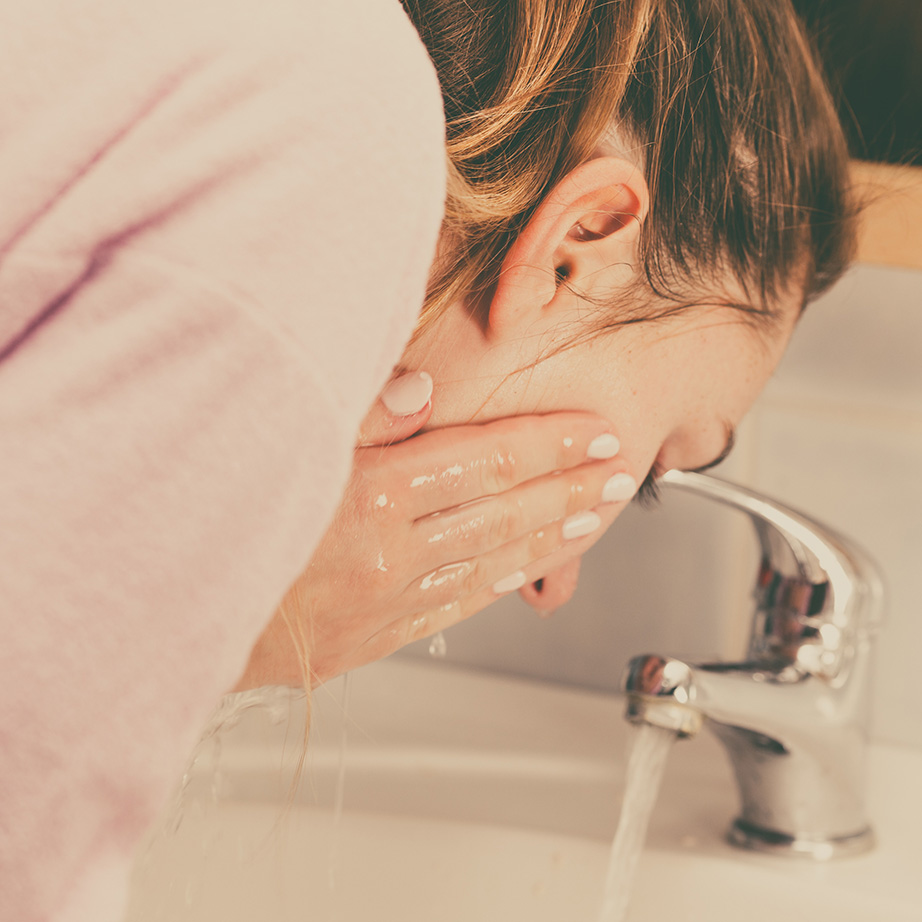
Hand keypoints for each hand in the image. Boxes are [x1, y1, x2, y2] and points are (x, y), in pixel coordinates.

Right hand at [234, 374, 637, 689]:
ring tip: (594, 514)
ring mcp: (383, 601)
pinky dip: (497, 583)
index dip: (547, 443)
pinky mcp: (369, 639)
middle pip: (502, 512)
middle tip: (620, 471)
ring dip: (549, 536)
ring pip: (488, 562)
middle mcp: (387, 552)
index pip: (484, 460)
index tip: (594, 432)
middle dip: (569, 487)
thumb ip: (357, 417)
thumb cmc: (216, 520)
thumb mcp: (279, 446)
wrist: (171, 616)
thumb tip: (424, 389)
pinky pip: (452, 606)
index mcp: (368, 495)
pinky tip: (527, 569)